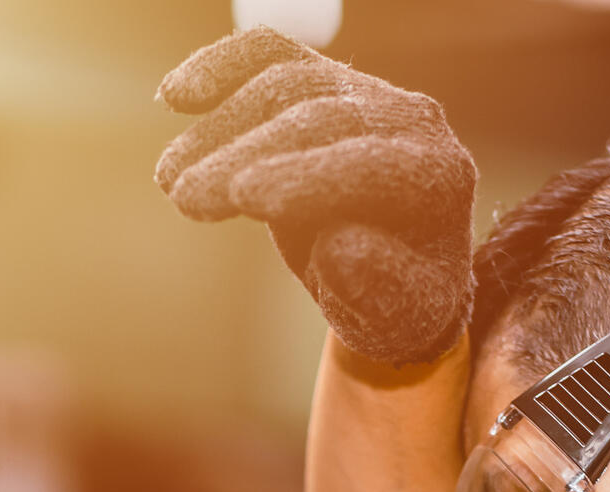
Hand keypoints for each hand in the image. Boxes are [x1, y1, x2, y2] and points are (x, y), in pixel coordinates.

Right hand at [155, 28, 476, 367]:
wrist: (393, 270)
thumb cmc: (394, 300)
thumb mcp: (395, 316)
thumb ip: (377, 287)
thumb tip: (341, 248)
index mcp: (439, 176)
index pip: (372, 165)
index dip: (307, 177)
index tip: (243, 197)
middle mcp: (411, 120)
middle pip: (320, 120)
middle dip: (246, 156)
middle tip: (186, 198)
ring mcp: (366, 91)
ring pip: (285, 86)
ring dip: (219, 130)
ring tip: (170, 180)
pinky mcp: (323, 80)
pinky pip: (269, 56)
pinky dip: (221, 67)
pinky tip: (175, 95)